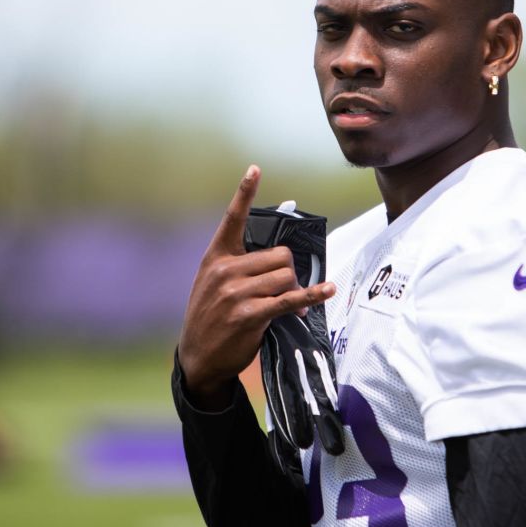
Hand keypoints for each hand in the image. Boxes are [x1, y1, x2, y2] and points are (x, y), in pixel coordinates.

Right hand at [178, 165, 336, 409]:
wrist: (198, 357)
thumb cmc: (211, 317)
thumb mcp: (214, 285)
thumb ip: (241, 266)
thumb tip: (282, 263)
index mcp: (216, 257)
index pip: (232, 219)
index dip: (245, 192)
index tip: (255, 169)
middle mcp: (224, 271)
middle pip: (279, 255)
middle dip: (288, 271)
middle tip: (284, 288)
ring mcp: (236, 293)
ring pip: (286, 276)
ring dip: (293, 289)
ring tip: (288, 304)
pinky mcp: (250, 314)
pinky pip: (290, 298)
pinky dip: (312, 295)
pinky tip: (327, 291)